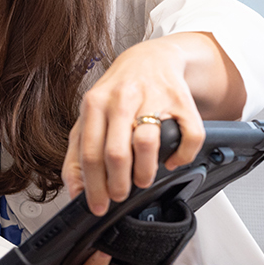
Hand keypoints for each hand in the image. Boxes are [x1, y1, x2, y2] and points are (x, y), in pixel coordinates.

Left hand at [64, 33, 243, 215]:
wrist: (150, 59)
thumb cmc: (117, 93)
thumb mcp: (89, 116)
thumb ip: (77, 152)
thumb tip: (75, 191)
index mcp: (94, 104)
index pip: (90, 153)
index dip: (93, 186)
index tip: (98, 206)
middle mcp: (121, 99)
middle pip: (115, 152)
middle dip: (117, 184)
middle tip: (120, 196)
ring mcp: (152, 98)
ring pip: (147, 143)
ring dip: (144, 171)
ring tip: (142, 180)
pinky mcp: (181, 101)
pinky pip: (188, 134)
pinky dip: (183, 155)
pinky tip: (173, 161)